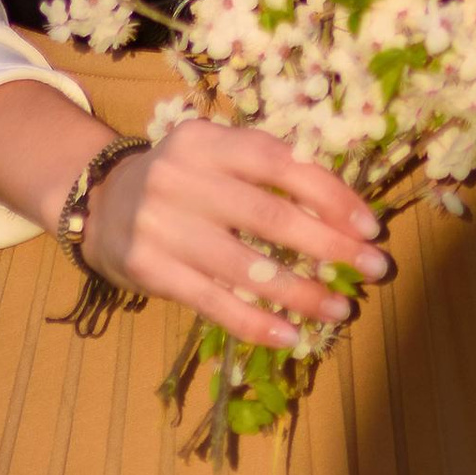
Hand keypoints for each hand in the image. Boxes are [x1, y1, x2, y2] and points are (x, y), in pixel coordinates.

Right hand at [79, 117, 388, 351]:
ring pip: (245, 266)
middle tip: (374, 268)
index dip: (330, 194)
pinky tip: (290, 335)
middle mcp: (182, 176)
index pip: (280, 162)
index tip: (370, 226)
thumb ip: (266, 169)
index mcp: (207, 139)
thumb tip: (341, 209)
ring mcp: (162, 224)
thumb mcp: (215, 155)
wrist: (101, 203)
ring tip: (340, 310)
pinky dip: (255, 322)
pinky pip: (213, 301)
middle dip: (329, 245)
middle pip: (269, 215)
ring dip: (301, 291)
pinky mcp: (150, 269)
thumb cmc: (182, 180)